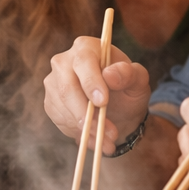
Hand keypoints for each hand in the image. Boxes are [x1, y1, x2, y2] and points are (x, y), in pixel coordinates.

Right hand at [44, 37, 150, 154]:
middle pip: (67, 88)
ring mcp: (54, 82)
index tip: (102, 102)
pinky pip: (61, 120)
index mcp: (86, 47)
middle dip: (87, 114)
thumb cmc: (127, 87)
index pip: (83, 62)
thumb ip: (130, 74)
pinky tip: (96, 137)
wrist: (117, 107)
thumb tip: (110, 75)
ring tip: (109, 141)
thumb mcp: (138, 80)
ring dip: (87, 129)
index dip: (91, 82)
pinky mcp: (50, 102)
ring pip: (64, 108)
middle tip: (108, 132)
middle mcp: (64, 61)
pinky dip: (80, 133)